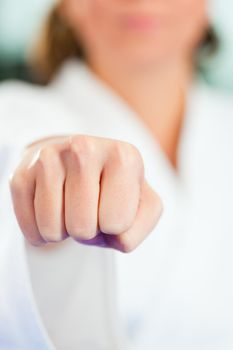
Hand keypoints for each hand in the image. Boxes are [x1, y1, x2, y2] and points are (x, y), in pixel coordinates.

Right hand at [9, 134, 162, 252]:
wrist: (78, 163)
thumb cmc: (113, 188)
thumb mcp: (143, 204)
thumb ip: (142, 224)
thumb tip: (116, 235)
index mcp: (123, 156)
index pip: (116, 223)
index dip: (114, 226)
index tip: (111, 206)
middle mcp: (85, 148)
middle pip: (83, 229)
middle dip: (88, 230)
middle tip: (89, 208)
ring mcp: (49, 157)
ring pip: (53, 231)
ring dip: (64, 232)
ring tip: (71, 207)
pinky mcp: (22, 173)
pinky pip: (30, 228)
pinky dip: (40, 233)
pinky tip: (51, 210)